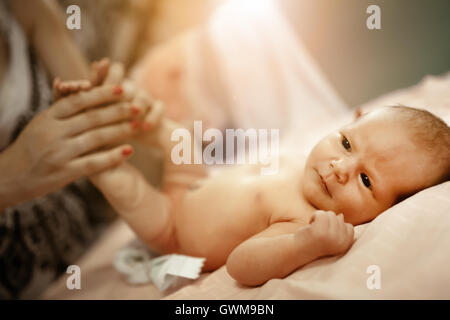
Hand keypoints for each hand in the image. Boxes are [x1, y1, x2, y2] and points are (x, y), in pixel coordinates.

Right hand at [0, 83, 141, 209]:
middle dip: (118, 111)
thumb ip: (62, 110)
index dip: (101, 94)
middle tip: (138, 106)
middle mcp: (53, 133)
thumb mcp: (41, 124)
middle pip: (91, 118)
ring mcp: (59, 153)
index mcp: (48, 117)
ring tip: (139, 125)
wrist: (8, 178)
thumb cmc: (30, 148)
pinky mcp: (64, 172)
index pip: (78, 101)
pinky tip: (130, 150)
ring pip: (96, 138)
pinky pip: (94, 163)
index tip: (122, 89)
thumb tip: (84, 88)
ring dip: (120, 130)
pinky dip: (113, 156)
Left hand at [296, 210, 353, 257]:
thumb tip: (341, 216)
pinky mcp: (320, 232)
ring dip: (320, 218)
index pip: (349, 227)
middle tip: (318, 232)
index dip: (337, 227)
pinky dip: (314, 216)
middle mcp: (340, 243)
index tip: (327, 234)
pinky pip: (322, 214)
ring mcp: (331, 237)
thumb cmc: (314, 242)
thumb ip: (337, 228)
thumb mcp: (330, 236)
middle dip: (327, 221)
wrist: (298, 250)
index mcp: (345, 246)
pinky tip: (310, 225)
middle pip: (339, 219)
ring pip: (331, 214)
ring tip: (314, 229)